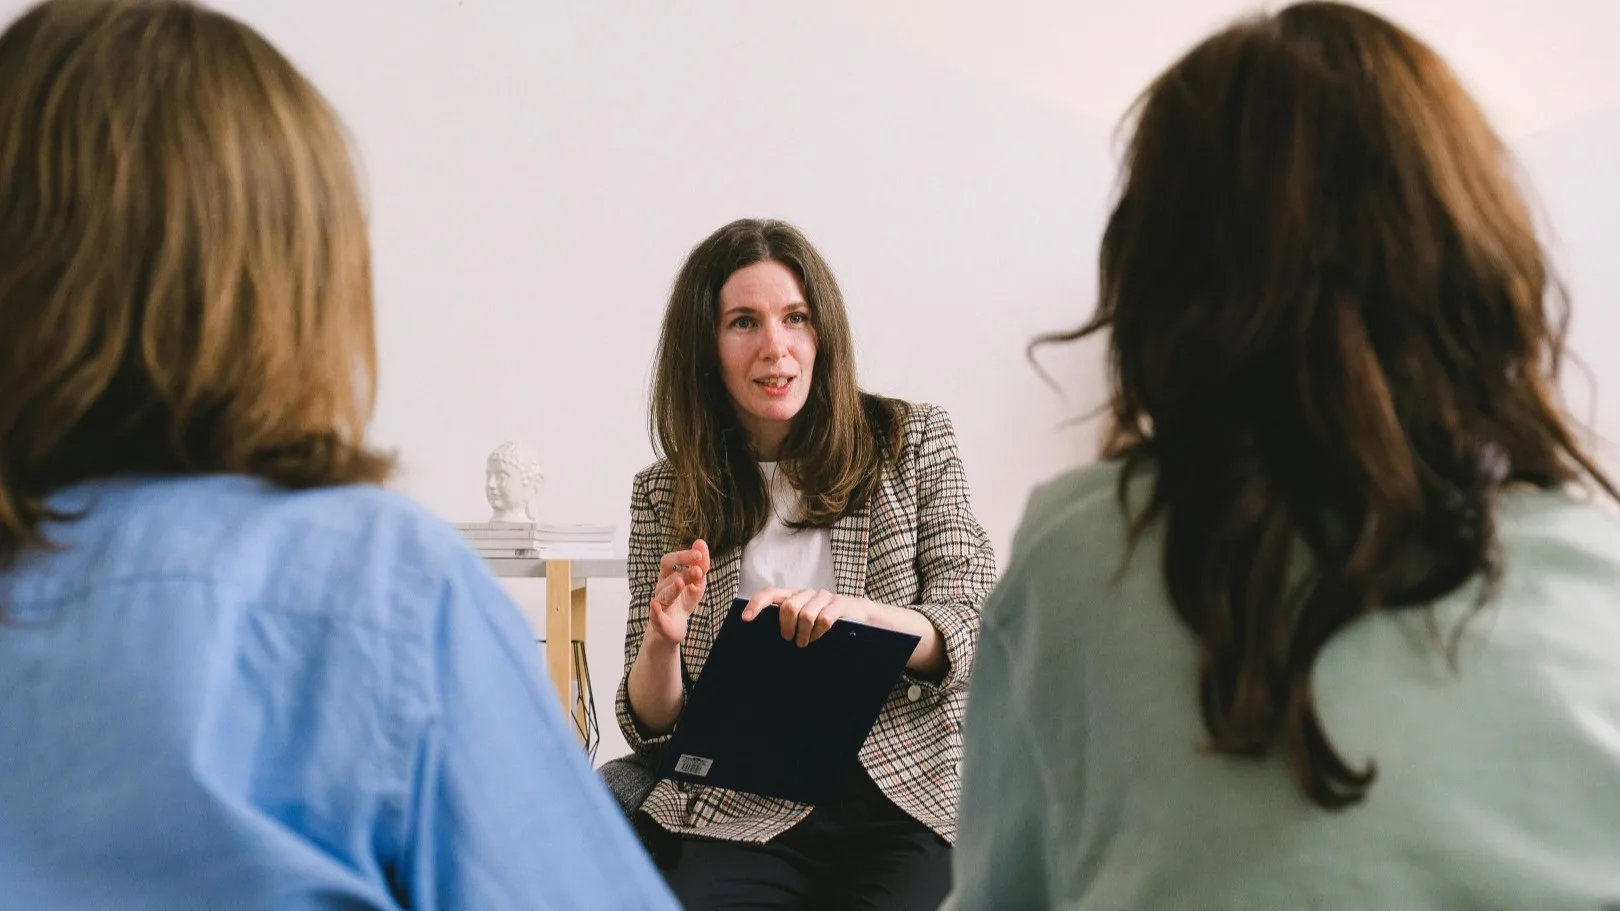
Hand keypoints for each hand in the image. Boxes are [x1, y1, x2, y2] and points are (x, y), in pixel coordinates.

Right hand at [648, 539, 709, 646]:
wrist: (672, 628)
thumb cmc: (684, 602)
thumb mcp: (697, 583)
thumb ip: (701, 565)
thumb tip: (700, 541)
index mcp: (669, 576)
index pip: (671, 560)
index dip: (684, 556)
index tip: (698, 554)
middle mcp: (662, 587)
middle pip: (667, 573)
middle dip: (682, 571)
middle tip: (696, 568)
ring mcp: (660, 604)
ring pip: (664, 594)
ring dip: (673, 588)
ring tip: (681, 583)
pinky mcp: (659, 622)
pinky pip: (655, 616)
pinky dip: (655, 611)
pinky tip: (654, 605)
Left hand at [741, 587, 871, 647]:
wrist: (859, 616)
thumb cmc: (825, 622)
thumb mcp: (804, 621)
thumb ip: (788, 622)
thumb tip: (762, 635)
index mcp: (794, 595)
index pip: (771, 593)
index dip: (757, 603)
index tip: (746, 618)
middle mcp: (807, 593)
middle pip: (788, 607)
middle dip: (786, 628)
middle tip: (790, 639)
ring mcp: (824, 597)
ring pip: (806, 615)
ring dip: (804, 634)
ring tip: (805, 642)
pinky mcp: (840, 604)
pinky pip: (824, 619)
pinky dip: (819, 633)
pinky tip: (820, 636)